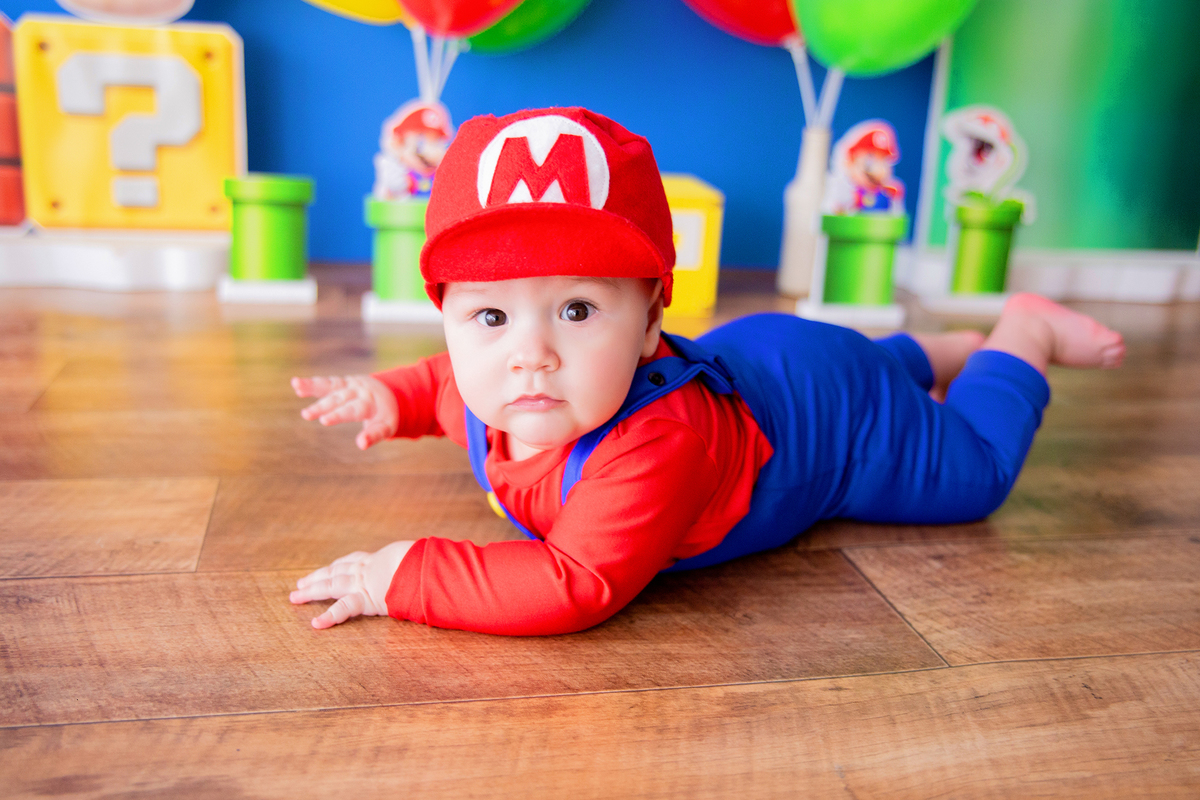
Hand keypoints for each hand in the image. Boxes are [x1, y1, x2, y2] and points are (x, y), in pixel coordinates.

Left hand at [289, 541, 414, 628]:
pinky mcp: (364, 599)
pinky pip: (343, 608)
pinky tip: (316, 624)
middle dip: (317, 577)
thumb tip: (428, 563)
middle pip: (335, 571)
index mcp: (379, 559)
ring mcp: (362, 583)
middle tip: (301, 583)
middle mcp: (366, 569)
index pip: (353, 560)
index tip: (330, 568)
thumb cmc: (424, 561)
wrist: (422, 564)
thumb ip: (416, 562)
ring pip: (330, 585)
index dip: (339, 565)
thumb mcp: (418, 558)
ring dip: (312, 591)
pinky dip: (329, 616)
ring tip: (296, 596)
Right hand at [291, 374, 398, 449]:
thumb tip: (361, 445)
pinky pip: (326, 383)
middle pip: (340, 399)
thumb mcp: (386, 427)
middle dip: (323, 406)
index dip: (338, 415)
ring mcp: (350, 385)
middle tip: (307, 415)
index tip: (324, 421)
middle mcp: (359, 391)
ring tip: (296, 386)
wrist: (390, 393)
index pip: (354, 410)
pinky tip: (296, 385)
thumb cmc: (385, 415)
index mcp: (371, 403)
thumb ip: (374, 435)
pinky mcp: (342, 383)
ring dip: (313, 386)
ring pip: (331, 386)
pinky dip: (312, 384)